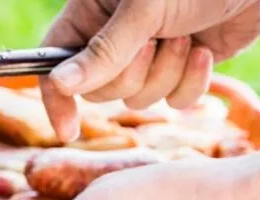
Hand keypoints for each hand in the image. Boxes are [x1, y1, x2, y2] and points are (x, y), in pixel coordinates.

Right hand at [40, 0, 259, 141]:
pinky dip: (191, 82)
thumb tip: (60, 85)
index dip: (57, 97)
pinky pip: (174, 100)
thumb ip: (104, 52)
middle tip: (154, 44)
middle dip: (131, 75)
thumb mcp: (145, 9)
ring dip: (166, 74)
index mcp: (91, 13)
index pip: (54, 61)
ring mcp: (149, 54)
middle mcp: (114, 36)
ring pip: (138, 98)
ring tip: (186, 37)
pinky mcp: (182, 68)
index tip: (67, 129)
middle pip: (99, 89)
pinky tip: (205, 51)